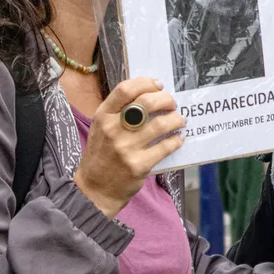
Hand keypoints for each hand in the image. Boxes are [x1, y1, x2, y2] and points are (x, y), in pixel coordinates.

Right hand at [73, 78, 185, 218]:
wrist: (94, 190)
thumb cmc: (102, 154)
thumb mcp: (101, 127)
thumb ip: (120, 111)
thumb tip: (151, 93)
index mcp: (103, 116)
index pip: (125, 89)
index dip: (146, 83)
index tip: (158, 85)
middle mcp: (113, 129)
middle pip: (147, 103)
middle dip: (166, 100)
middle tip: (172, 104)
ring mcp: (126, 148)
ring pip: (161, 124)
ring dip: (176, 119)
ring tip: (180, 120)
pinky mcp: (139, 164)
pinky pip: (166, 146)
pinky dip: (176, 140)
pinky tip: (179, 138)